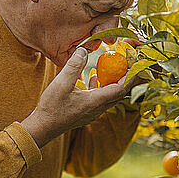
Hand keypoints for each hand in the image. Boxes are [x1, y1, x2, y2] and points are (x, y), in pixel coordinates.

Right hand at [21, 47, 137, 147]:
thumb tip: (83, 50)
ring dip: (114, 83)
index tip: (135, 65)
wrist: (43, 127)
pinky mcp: (87, 113)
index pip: (121, 89)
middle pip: (120, 93)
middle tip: (128, 64)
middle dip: (126, 79)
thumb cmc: (52, 107)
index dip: (130, 77)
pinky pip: (102, 99)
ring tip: (114, 68)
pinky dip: (103, 88)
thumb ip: (74, 66)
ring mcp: (93, 113)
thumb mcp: (61, 83)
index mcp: (96, 101)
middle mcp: (98, 108)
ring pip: (111, 97)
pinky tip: (95, 78)